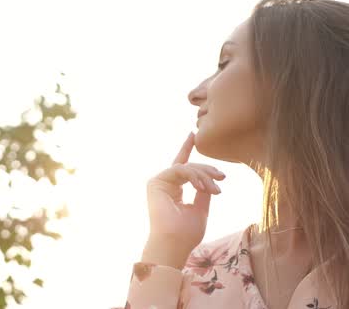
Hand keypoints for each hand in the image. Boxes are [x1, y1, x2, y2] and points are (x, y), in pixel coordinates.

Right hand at [142, 132, 225, 266]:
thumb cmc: (187, 232)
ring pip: (186, 167)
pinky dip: (193, 176)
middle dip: (207, 170)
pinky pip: (179, 170)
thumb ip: (203, 191)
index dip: (186, 149)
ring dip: (203, 176)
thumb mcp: (201, 207)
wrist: (174, 243)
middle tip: (222, 177)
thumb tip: (209, 180)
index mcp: (173, 190)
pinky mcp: (155, 182)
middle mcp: (164, 184)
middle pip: (189, 167)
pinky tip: (202, 186)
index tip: (193, 134)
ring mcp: (158, 182)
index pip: (182, 167)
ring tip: (215, 189)